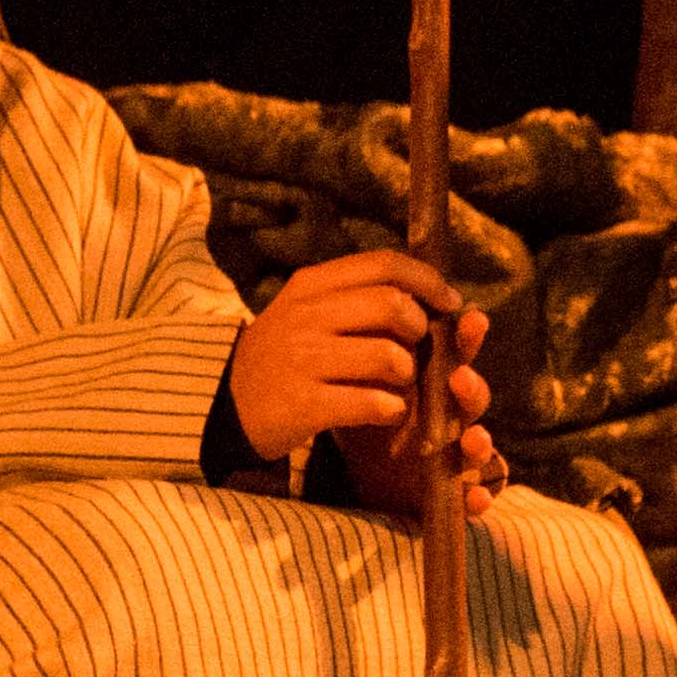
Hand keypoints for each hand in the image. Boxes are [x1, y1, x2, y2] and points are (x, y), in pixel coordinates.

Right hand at [229, 249, 501, 516]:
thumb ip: (355, 296)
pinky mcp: (303, 404)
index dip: (427, 280)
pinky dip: (391, 409)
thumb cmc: (283, 356)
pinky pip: (373, 403)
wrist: (227, 406)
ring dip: (408, 375)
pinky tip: (385, 411)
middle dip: (420, 330)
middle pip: (393, 305)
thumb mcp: (305, 312)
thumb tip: (427, 291)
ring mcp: (301, 360)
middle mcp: (304, 316)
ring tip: (397, 384)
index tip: (449, 302)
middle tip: (417, 349)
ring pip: (389, 357)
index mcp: (310, 286)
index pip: (384, 265)